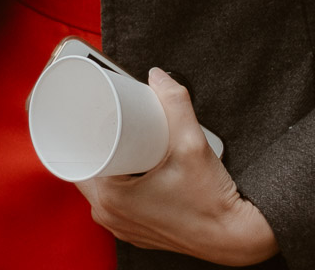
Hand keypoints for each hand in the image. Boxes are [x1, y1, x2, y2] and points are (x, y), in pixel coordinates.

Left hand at [77, 69, 277, 265]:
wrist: (234, 237)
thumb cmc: (210, 200)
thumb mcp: (192, 143)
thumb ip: (175, 104)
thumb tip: (159, 77)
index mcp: (111, 198)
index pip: (81, 156)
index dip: (85, 133)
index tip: (97, 115)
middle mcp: (110, 216)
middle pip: (88, 169)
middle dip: (98, 144)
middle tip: (113, 121)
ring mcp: (121, 227)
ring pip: (99, 186)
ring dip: (107, 164)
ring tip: (123, 140)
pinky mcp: (136, 230)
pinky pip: (115, 202)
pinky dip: (119, 183)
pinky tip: (132, 167)